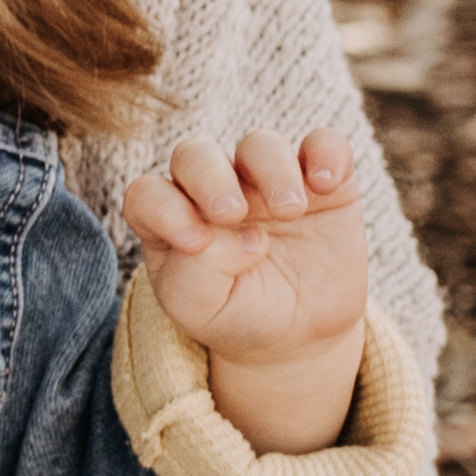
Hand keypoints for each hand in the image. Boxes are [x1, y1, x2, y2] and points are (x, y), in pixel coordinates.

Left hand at [120, 128, 369, 452]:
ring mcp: (266, 181)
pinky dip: (326, 153)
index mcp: (171, 219)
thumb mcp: (202, 308)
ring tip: (290, 211)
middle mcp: (213, 190)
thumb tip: (243, 234)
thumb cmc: (237, 314)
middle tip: (233, 214)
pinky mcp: (321, 184)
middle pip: (196, 154)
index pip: (148, 194)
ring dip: (272, 169)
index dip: (163, 208)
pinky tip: (325, 184)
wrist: (299, 332)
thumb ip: (197, 271)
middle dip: (210, 178)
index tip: (194, 243)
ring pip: (259, 144)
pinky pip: (324, 143)